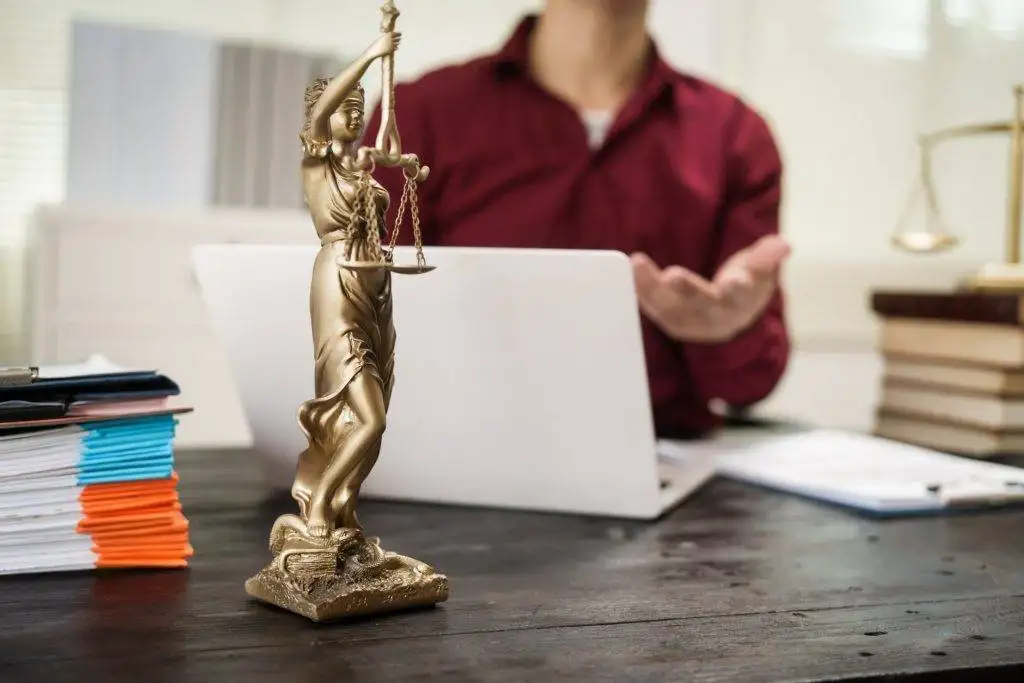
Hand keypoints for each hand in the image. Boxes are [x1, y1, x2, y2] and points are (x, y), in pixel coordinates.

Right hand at [368, 31, 400, 58]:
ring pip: (397, 43)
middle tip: (400, 38)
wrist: (374, 50)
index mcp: (387, 35)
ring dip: (398, 43)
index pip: (395, 33)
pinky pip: (396, 48)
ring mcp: (391, 44)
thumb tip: (391, 36)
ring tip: (398, 43)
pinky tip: (397, 47)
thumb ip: (387, 37)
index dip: (398, 33)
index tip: (400, 34)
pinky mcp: (391, 49)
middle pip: (397, 38)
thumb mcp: (382, 39)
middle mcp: (389, 39)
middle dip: (399, 38)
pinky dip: (396, 47)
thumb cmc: (377, 44)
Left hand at [630, 235, 789, 342]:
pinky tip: (630, 271)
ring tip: (638, 264)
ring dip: (652, 288)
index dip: (739, 288)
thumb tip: (783, 246)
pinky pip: (652, 308)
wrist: (728, 321)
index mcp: (741, 302)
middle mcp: (715, 316)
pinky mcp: (669, 320)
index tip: (737, 280)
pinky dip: (639, 291)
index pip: (741, 296)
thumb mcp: (760, 271)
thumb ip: (767, 257)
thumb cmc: (744, 286)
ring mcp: (690, 321)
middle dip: (688, 291)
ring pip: (669, 309)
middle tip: (673, 275)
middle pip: (701, 305)